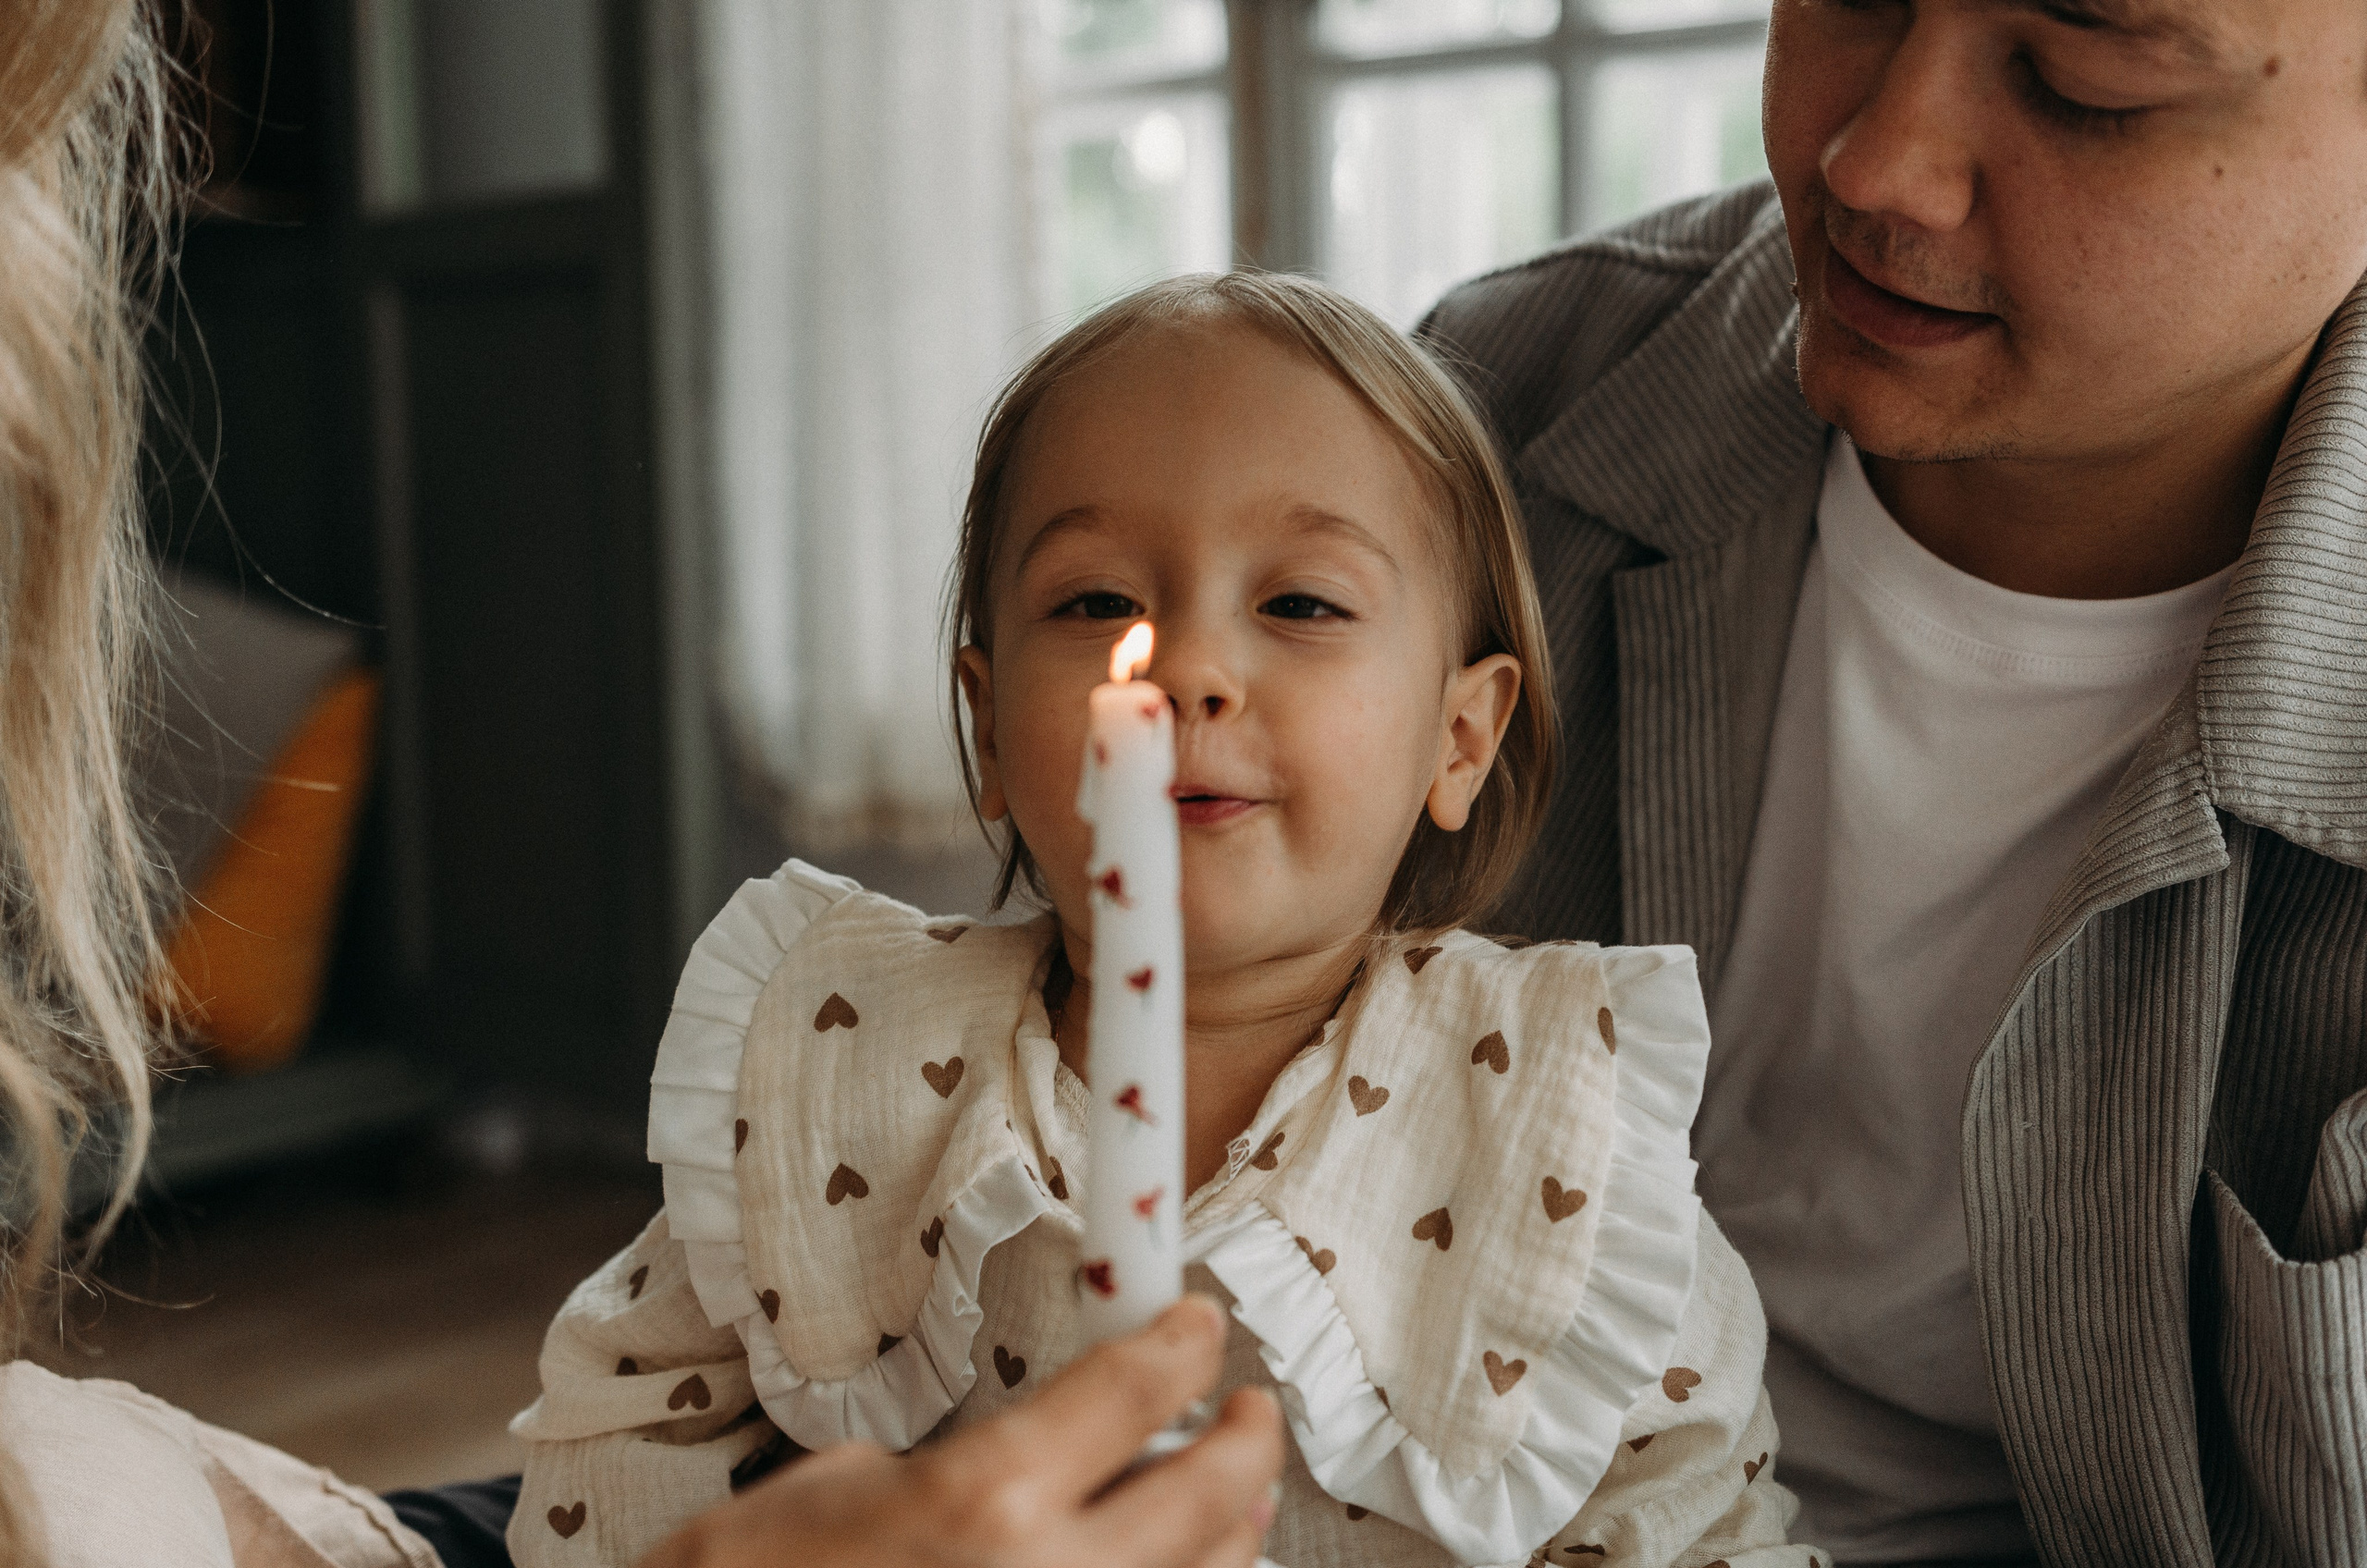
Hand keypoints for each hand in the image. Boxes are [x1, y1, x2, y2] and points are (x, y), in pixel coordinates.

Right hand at [637, 1295, 1282, 1567]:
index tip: (1199, 1325)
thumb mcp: (833, 1488)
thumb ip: (955, 1468)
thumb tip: (1024, 1461)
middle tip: (1250, 1409)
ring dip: (1235, 1531)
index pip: (1133, 1390)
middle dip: (1247, 1437)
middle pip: (1208, 1491)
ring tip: (1235, 1496)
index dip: (1181, 1343)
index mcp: (984, 1500)